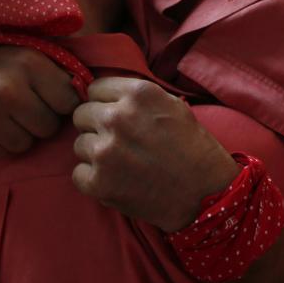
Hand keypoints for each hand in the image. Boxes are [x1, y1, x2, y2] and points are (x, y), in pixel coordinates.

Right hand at [0, 46, 78, 156]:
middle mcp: (6, 88)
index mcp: (27, 63)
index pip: (70, 102)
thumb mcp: (27, 54)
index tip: (46, 98)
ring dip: (20, 134)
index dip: (60, 103)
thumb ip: (59, 72)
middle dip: (40, 121)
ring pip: (26, 144)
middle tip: (23, 108)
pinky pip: (1, 154)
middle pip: (49, 128)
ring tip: (5, 116)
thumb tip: (95, 92)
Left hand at [72, 77, 238, 231]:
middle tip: (119, 142)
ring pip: (79, 144)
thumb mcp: (172, 105)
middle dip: (97, 126)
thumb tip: (106, 93)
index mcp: (137, 94)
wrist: (206, 194)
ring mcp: (105, 151)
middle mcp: (117, 117)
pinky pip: (78, 173)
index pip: (95, 88)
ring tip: (120, 163)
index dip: (105, 102)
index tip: (116, 115)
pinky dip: (93, 179)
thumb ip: (137, 96)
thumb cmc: (193, 148)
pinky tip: (115, 180)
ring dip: (95, 153)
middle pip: (82, 114)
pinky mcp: (98, 182)